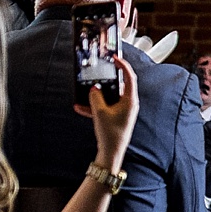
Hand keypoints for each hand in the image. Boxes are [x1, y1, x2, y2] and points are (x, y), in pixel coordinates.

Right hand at [76, 52, 141, 168]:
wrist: (111, 154)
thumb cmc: (110, 134)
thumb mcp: (100, 112)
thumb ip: (96, 97)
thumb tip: (94, 88)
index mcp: (130, 100)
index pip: (129, 77)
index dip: (123, 65)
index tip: (115, 57)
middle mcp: (128, 104)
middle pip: (118, 85)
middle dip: (106, 79)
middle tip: (100, 70)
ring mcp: (122, 111)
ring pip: (109, 97)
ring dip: (96, 95)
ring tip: (84, 93)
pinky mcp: (115, 117)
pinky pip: (104, 107)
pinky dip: (94, 106)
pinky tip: (80, 107)